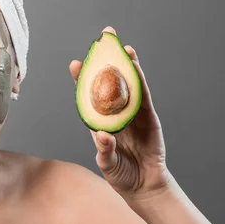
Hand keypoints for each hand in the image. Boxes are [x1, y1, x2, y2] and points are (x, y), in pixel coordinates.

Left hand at [69, 27, 172, 200]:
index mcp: (99, 121)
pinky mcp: (149, 117)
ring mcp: (132, 113)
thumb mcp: (108, 163)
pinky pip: (143, 95)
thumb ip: (105, 150)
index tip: (75, 63)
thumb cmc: (120, 173)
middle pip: (108, 82)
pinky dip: (139, 80)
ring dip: (125, 64)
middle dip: (105, 61)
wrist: (143, 185)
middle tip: (102, 38)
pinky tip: (135, 65)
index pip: (88, 96)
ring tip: (121, 46)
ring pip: (128, 84)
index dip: (83, 79)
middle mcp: (114, 113)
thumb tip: (105, 136)